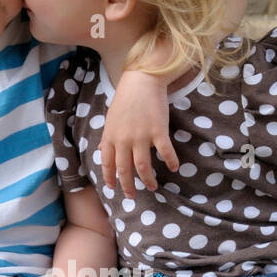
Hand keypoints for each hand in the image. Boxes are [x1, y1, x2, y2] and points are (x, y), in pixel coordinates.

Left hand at [101, 73, 177, 197]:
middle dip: (128, 186)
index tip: (113, 188)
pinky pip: (165, 152)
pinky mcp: (158, 131)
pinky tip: (174, 168)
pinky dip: (171, 162)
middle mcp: (124, 140)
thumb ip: (107, 136)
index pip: (107, 163)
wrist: (142, 80)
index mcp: (111, 136)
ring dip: (148, 180)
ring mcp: (141, 136)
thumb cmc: (126, 98)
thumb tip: (101, 149)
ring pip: (143, 167)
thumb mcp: (111, 118)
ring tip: (153, 187)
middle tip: (132, 196)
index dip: (110, 178)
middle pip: (125, 170)